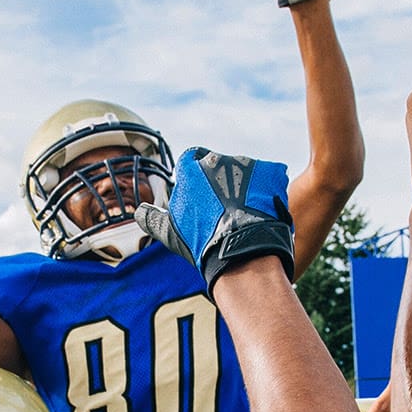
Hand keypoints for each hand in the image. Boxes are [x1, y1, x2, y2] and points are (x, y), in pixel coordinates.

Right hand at [135, 148, 293, 290]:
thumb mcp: (170, 232)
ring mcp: (247, 164)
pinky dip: (268, 192)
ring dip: (246, 188)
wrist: (242, 252)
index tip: (204, 198)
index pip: (192, 161)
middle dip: (223, 184)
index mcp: (191, 167)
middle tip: (227, 211)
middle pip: (220, 167)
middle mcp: (218, 159)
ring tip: (248, 214)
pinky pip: (271, 178)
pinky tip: (264, 212)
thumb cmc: (202, 243)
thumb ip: (151, 218)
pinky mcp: (272, 172)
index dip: (198, 180)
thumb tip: (140, 212)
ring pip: (245, 173)